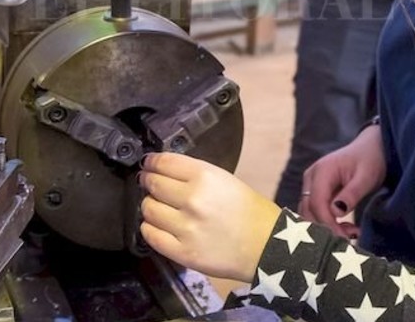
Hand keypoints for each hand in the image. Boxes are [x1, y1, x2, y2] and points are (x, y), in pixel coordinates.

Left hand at [140, 152, 280, 282]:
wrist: (266, 246)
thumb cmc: (250, 211)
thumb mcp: (225, 179)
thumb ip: (194, 174)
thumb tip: (164, 171)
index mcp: (205, 176)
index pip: (163, 163)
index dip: (151, 162)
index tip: (148, 164)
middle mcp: (192, 199)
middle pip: (153, 184)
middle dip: (148, 181)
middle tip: (149, 183)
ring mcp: (185, 227)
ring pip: (148, 209)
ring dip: (149, 206)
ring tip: (158, 207)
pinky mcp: (182, 252)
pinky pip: (151, 235)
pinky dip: (150, 228)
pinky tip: (158, 226)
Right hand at [300, 125, 385, 238]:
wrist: (372, 149)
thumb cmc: (371, 160)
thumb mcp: (366, 177)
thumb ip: (351, 194)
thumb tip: (336, 212)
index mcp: (322, 170)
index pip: (317, 203)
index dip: (327, 223)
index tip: (344, 238)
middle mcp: (311, 178)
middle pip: (309, 211)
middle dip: (326, 229)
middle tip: (350, 239)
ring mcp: (311, 186)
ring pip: (310, 215)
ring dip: (327, 228)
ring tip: (352, 232)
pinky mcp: (317, 193)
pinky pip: (316, 213)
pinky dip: (328, 224)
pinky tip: (347, 228)